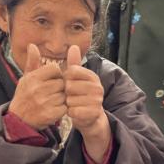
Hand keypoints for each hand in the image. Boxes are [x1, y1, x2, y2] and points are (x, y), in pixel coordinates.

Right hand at [9, 44, 66, 129]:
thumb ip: (32, 62)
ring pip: (64, 95)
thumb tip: (32, 45)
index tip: (51, 80)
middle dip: (60, 87)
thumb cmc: (24, 96)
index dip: (56, 74)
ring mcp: (44, 102)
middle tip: (52, 92)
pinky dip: (62, 109)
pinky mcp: (49, 114)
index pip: (55, 69)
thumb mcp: (26, 78)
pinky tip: (54, 109)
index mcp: (33, 78)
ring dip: (61, 99)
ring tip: (52, 101)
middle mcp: (38, 89)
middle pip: (62, 82)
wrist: (18, 120)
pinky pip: (64, 108)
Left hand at [64, 46, 110, 162]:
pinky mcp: (93, 113)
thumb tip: (73, 46)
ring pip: (69, 99)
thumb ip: (74, 63)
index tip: (69, 83)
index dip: (65, 78)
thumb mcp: (77, 78)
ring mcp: (97, 101)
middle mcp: (97, 87)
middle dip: (66, 93)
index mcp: (93, 76)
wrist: (90, 118)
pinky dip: (70, 113)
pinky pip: (72, 111)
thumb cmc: (80, 95)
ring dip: (67, 103)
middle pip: (69, 86)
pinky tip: (74, 112)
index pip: (71, 71)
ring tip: (73, 104)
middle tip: (71, 96)